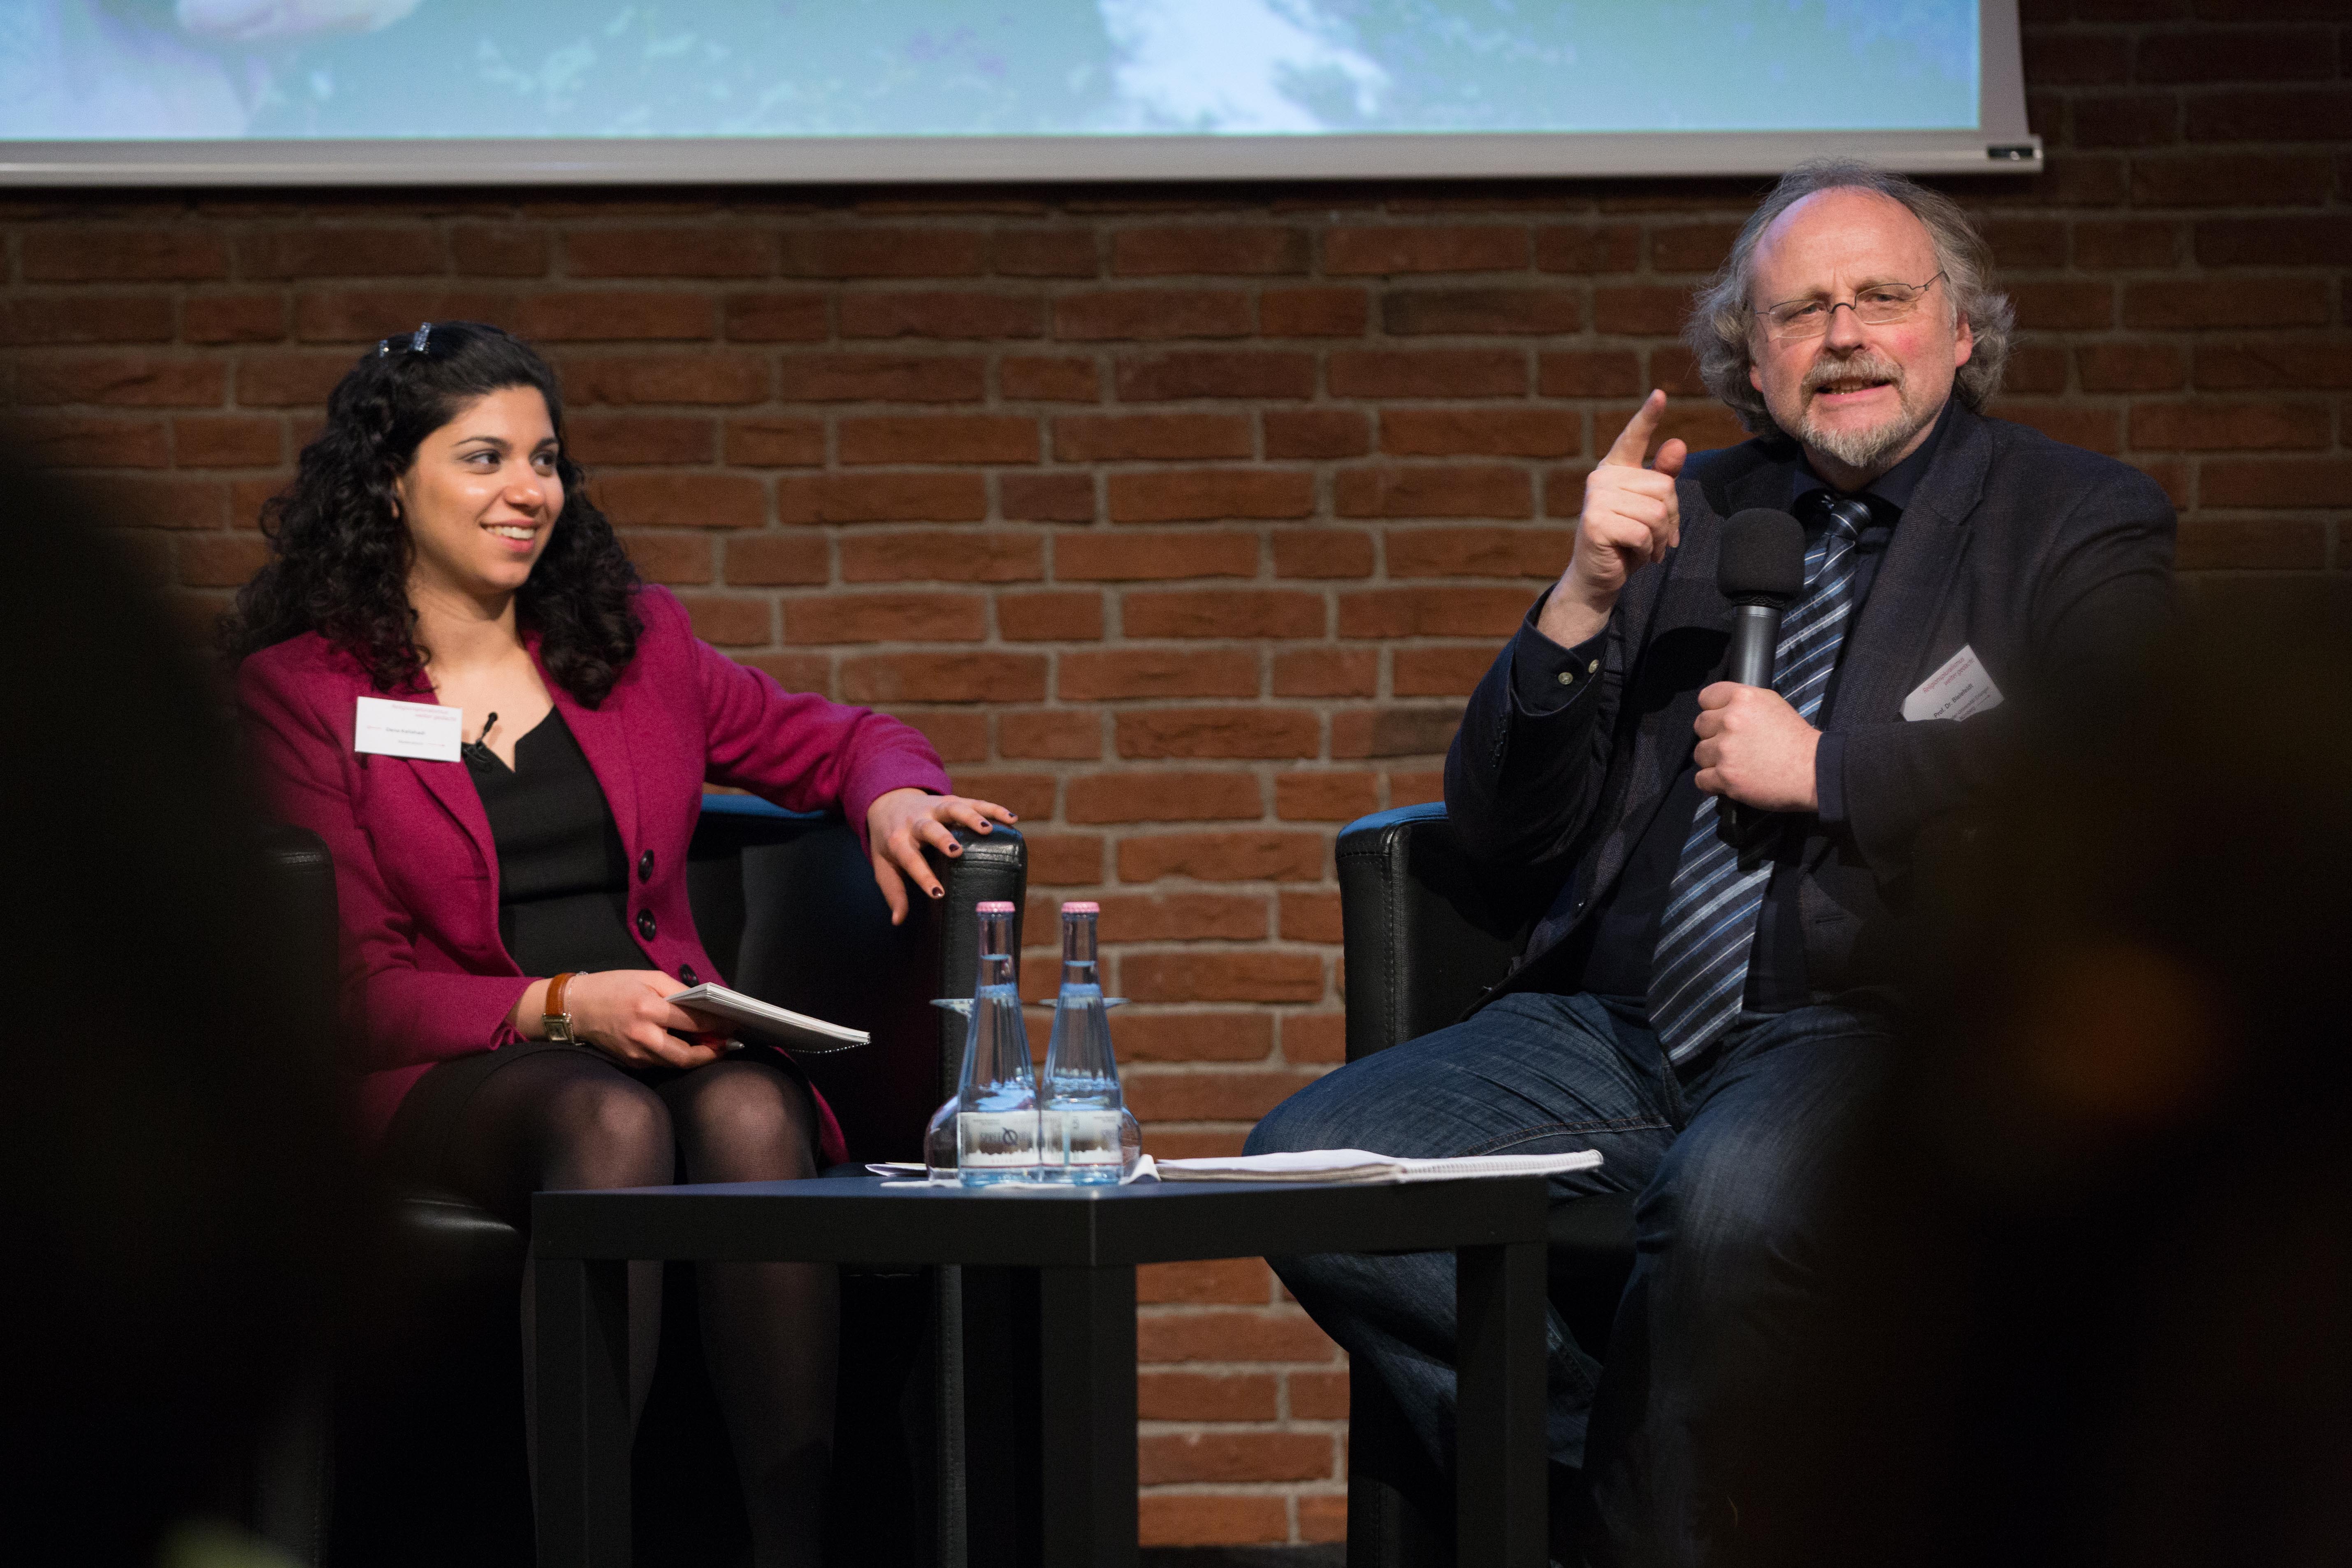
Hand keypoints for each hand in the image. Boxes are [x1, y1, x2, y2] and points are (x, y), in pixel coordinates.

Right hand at [512, 970, 725, 1067]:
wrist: (573, 1008)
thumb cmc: (612, 987)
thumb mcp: (647, 978)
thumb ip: (677, 991)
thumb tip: (705, 1003)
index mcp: (648, 1009)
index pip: (693, 1021)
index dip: (718, 1025)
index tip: (735, 1024)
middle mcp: (642, 1036)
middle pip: (687, 1055)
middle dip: (712, 1052)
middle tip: (728, 1043)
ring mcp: (635, 1054)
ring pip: (675, 1063)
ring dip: (697, 1057)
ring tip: (714, 1045)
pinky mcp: (630, 1063)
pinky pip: (661, 1063)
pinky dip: (678, 1057)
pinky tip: (689, 1047)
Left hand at [865, 789, 1019, 925]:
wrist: (887, 803)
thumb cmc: (889, 842)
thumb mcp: (884, 868)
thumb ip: (894, 893)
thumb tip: (898, 921)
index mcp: (899, 841)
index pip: (910, 859)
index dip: (923, 876)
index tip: (938, 893)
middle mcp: (916, 822)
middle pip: (930, 828)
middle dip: (943, 839)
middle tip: (957, 852)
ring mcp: (934, 808)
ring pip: (953, 808)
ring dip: (970, 817)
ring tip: (987, 830)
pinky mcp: (950, 800)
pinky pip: (973, 802)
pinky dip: (993, 808)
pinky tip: (1011, 818)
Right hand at [1539, 389, 1687, 648]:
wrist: (1598, 579)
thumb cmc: (1625, 543)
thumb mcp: (1650, 510)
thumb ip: (1663, 478)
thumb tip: (1678, 444)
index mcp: (1615, 470)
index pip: (1632, 438)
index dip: (1647, 416)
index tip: (1660, 394)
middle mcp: (1601, 478)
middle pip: (1663, 487)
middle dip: (1669, 519)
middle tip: (1656, 539)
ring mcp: (1596, 499)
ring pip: (1656, 511)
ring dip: (1659, 538)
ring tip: (1646, 549)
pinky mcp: (1595, 522)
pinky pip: (1643, 532)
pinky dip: (1647, 550)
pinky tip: (1634, 555)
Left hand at [1692, 683, 1820, 810]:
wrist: (1813, 771)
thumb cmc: (1797, 740)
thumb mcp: (1772, 705)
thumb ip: (1743, 704)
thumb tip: (1721, 710)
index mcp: (1743, 698)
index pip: (1706, 697)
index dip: (1713, 710)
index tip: (1721, 721)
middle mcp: (1731, 720)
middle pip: (1700, 725)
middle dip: (1713, 736)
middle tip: (1732, 745)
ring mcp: (1726, 749)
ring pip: (1699, 753)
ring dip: (1713, 760)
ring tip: (1735, 764)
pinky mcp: (1725, 776)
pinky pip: (1701, 779)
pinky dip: (1712, 783)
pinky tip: (1728, 781)